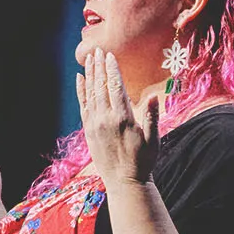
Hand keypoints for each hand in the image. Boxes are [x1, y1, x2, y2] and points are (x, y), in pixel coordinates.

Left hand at [77, 47, 159, 186]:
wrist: (124, 182)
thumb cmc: (143, 161)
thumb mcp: (153, 139)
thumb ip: (151, 117)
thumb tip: (152, 96)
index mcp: (123, 119)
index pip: (116, 88)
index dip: (112, 70)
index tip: (110, 56)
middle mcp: (106, 119)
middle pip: (100, 87)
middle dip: (99, 67)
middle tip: (97, 50)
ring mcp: (95, 124)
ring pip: (90, 93)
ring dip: (90, 75)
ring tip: (90, 59)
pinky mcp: (89, 130)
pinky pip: (83, 105)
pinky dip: (81, 91)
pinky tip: (80, 78)